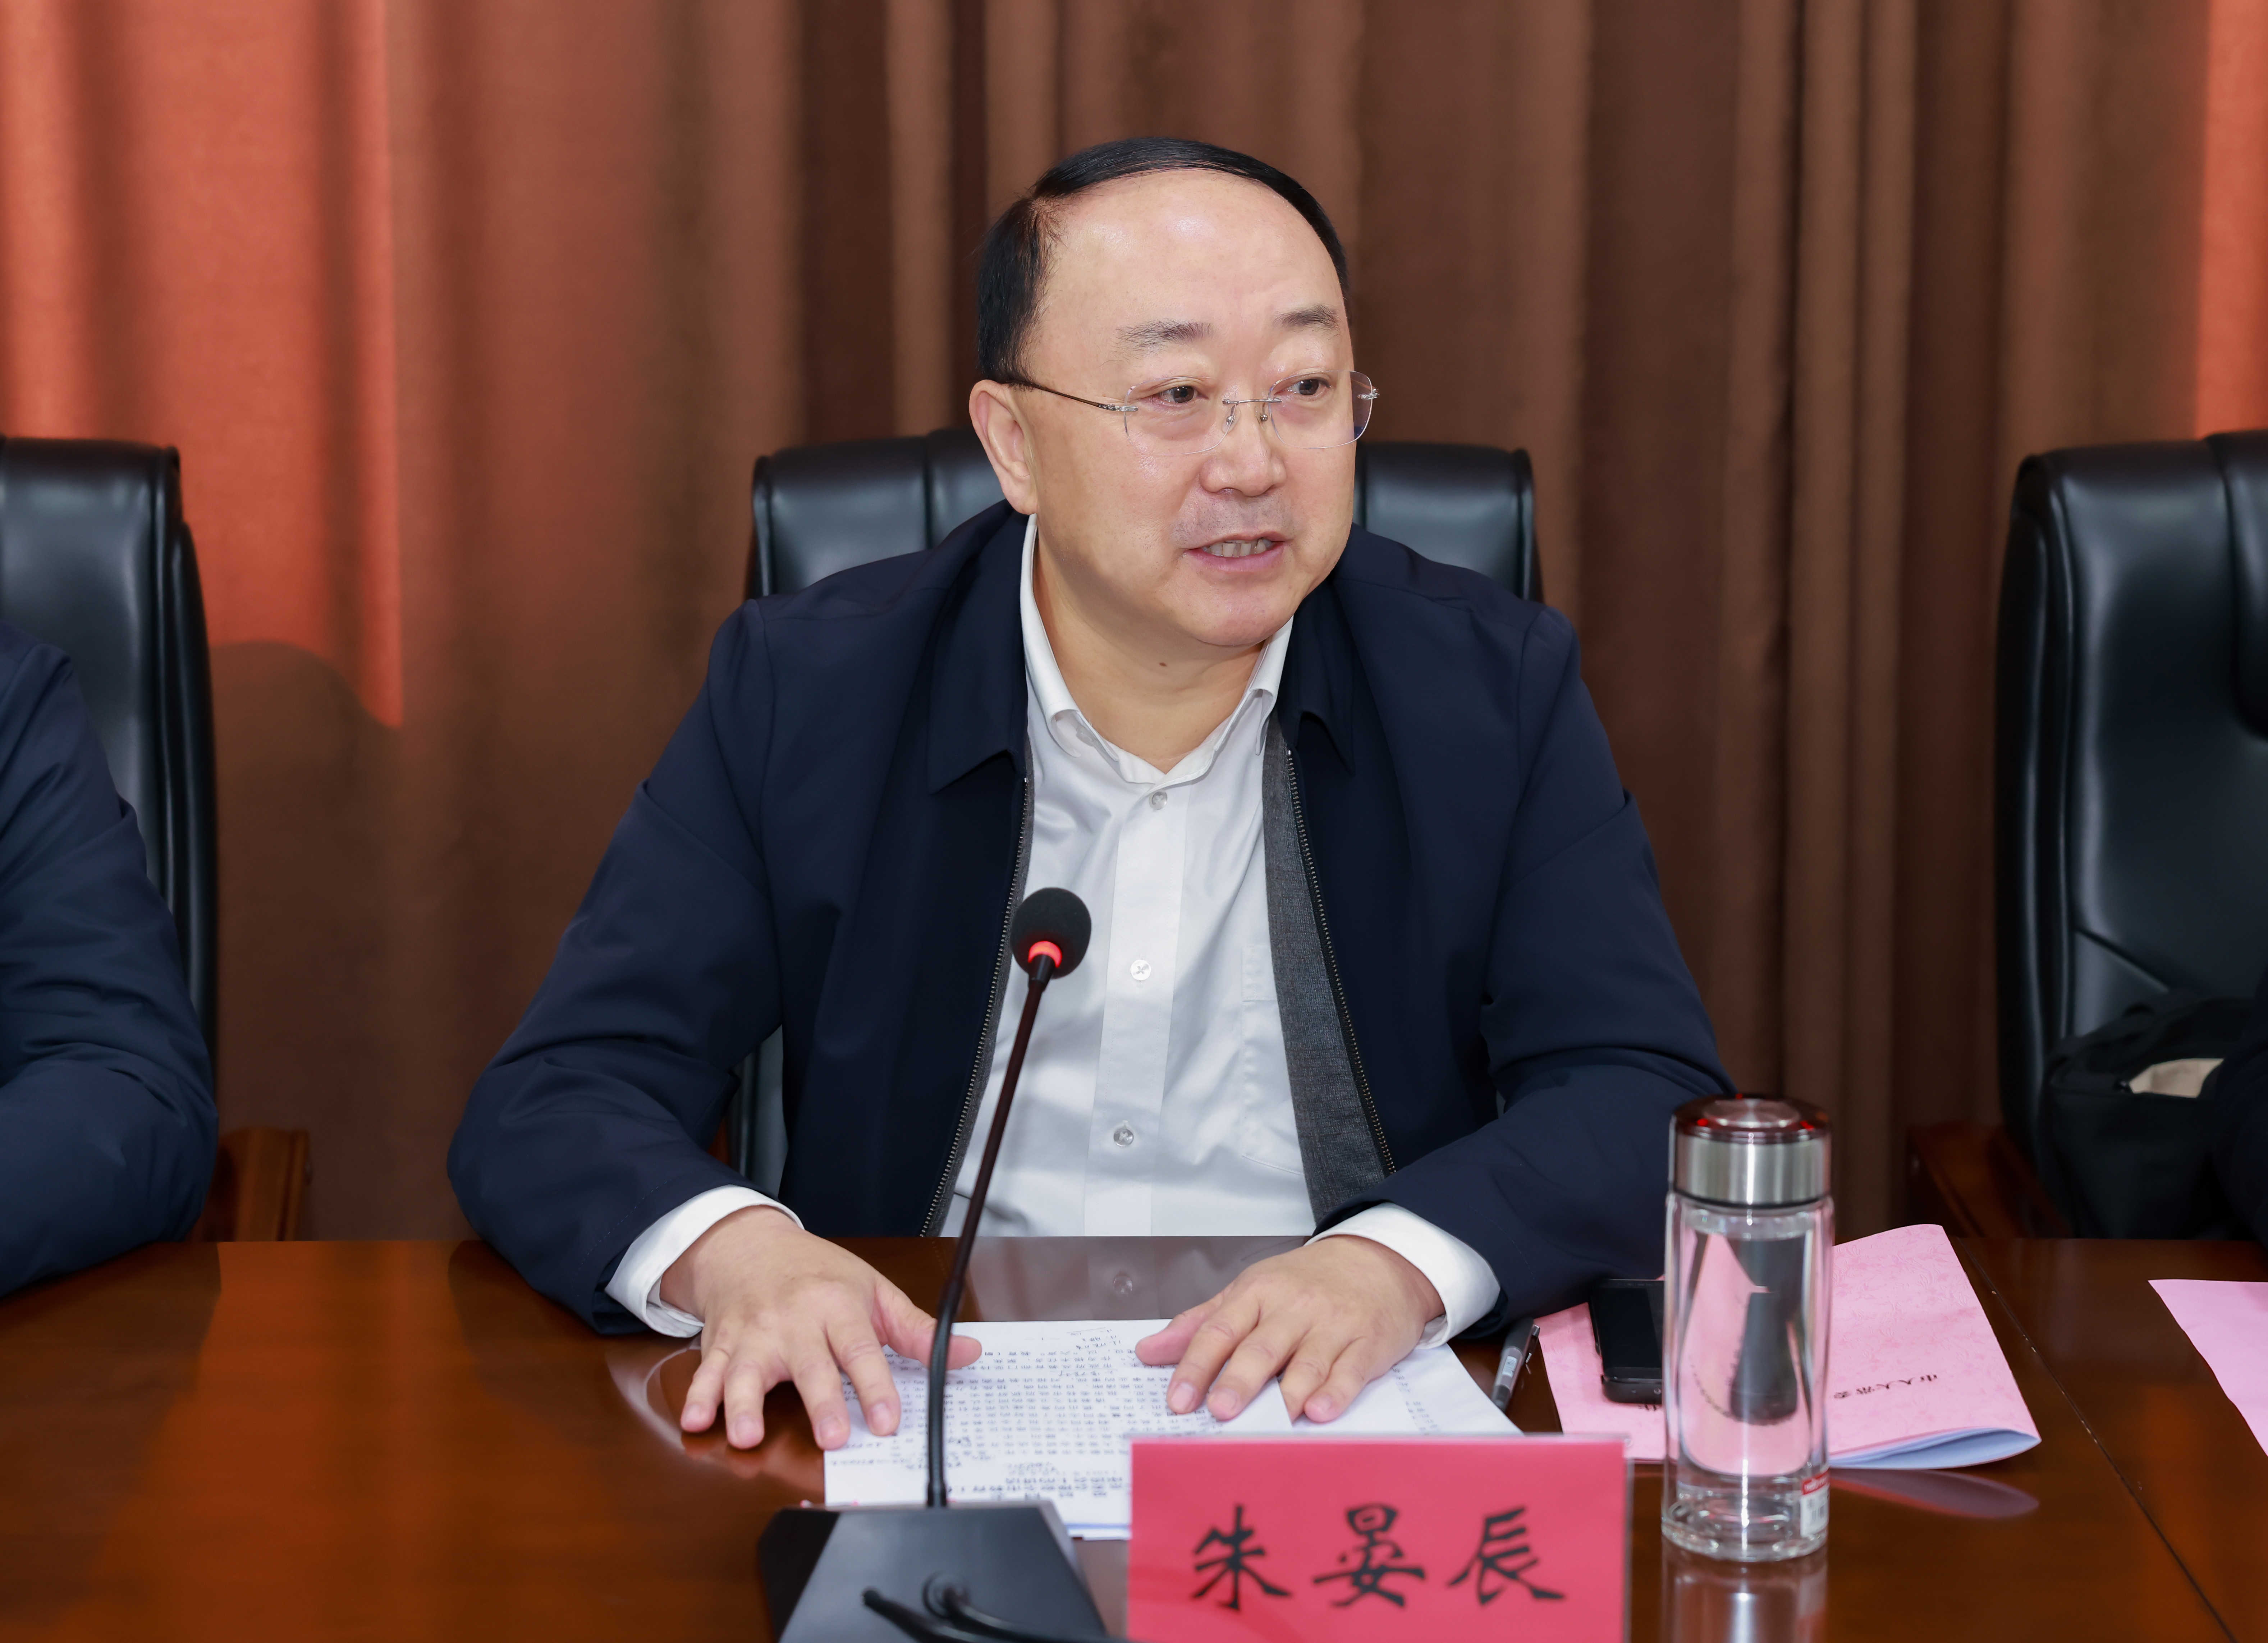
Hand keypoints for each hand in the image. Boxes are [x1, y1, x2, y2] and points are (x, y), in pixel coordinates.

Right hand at [662, 1206, 979, 1450]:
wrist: (751, 1246)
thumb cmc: (818, 1274)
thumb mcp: (874, 1292)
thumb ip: (918, 1331)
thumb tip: (970, 1351)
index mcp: (837, 1306)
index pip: (862, 1349)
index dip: (876, 1387)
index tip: (887, 1421)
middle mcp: (795, 1320)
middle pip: (809, 1364)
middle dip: (820, 1401)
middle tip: (832, 1438)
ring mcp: (754, 1333)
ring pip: (747, 1369)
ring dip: (744, 1403)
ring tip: (745, 1433)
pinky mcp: (722, 1343)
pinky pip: (708, 1371)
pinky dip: (699, 1395)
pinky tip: (696, 1419)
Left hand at [1134, 1236, 1442, 1423]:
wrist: (1377, 1264)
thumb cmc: (1305, 1284)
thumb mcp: (1249, 1291)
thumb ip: (1200, 1324)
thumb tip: (1148, 1352)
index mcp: (1258, 1293)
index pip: (1219, 1330)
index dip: (1196, 1366)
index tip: (1177, 1400)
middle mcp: (1293, 1308)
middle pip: (1261, 1347)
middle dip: (1239, 1380)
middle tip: (1220, 1411)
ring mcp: (1332, 1326)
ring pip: (1306, 1362)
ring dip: (1288, 1393)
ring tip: (1271, 1421)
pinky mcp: (1367, 1344)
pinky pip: (1350, 1370)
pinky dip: (1335, 1392)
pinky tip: (1320, 1411)